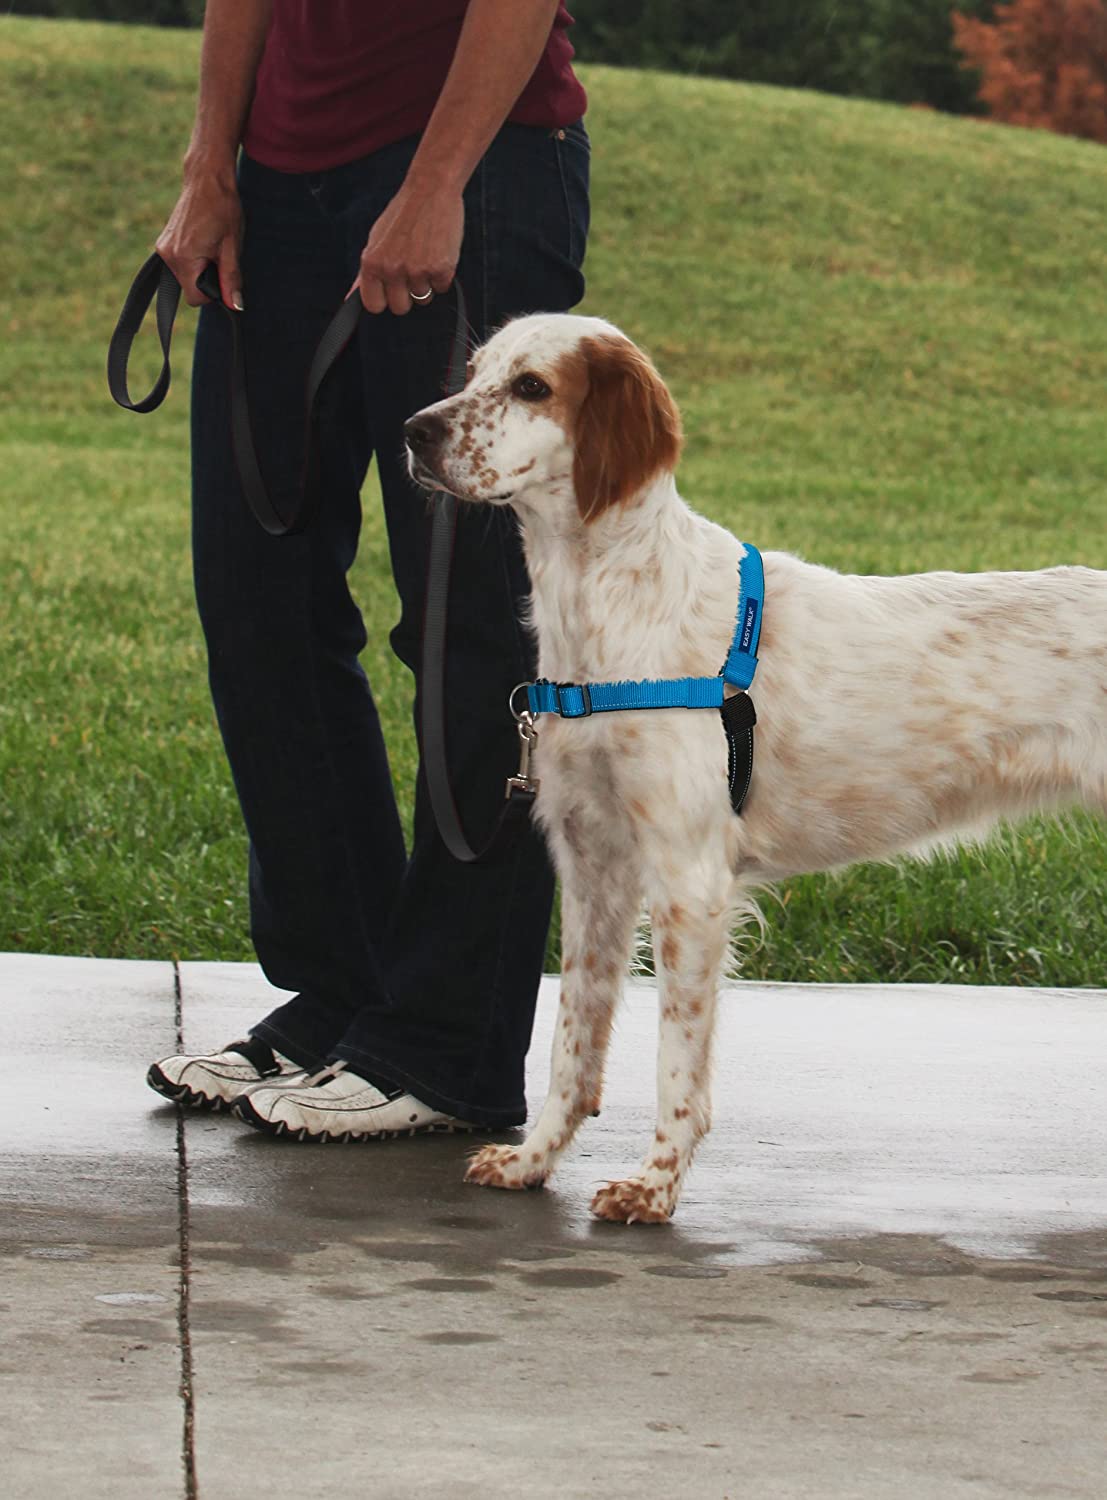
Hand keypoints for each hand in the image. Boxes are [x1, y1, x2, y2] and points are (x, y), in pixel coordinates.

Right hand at [155, 167, 243, 309]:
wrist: (207, 178)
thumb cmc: (223, 208)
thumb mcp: (232, 247)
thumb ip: (231, 279)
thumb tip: (235, 305)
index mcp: (184, 258)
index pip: (195, 298)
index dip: (213, 293)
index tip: (222, 274)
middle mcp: (168, 255)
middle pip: (189, 288)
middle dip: (206, 279)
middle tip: (218, 254)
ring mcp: (163, 247)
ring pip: (185, 277)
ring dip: (199, 269)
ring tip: (210, 244)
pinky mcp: (163, 242)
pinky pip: (180, 264)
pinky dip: (192, 260)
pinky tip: (202, 241)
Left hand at [356, 179, 463, 314]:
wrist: (431, 189)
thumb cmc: (404, 213)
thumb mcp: (376, 240)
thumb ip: (365, 272)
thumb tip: (351, 298)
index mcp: (372, 262)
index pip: (373, 305)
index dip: (384, 299)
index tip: (390, 289)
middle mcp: (392, 269)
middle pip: (400, 307)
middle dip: (407, 295)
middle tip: (411, 270)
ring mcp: (417, 270)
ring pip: (423, 299)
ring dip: (426, 283)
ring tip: (425, 256)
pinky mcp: (440, 269)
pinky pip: (442, 288)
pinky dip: (442, 275)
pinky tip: (438, 253)